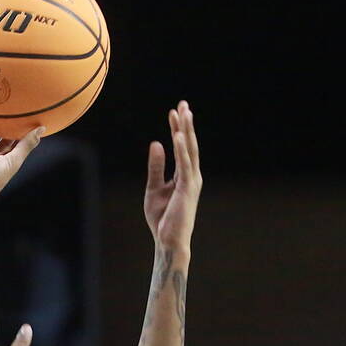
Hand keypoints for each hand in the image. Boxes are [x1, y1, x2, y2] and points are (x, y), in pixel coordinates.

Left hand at [144, 101, 202, 251]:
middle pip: (189, 144)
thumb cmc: (163, 219)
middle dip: (186, 123)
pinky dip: (181, 150)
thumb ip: (156, 167)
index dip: (177, 129)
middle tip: (183, 103)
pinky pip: (184, 165)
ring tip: (183, 112)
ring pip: (189, 150)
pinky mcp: (187, 189)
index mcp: (184, 176)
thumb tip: (156, 144)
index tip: (173, 111)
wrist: (168, 241)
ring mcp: (191, 181)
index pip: (181, 147)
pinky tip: (178, 135)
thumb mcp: (153, 189)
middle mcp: (191, 175)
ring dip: (186, 131)